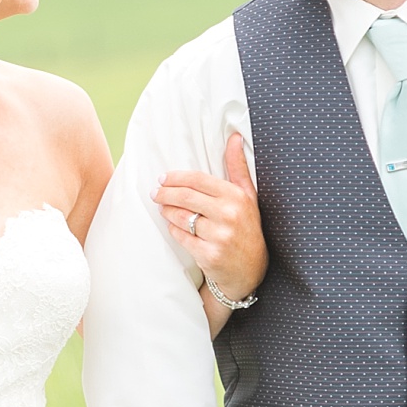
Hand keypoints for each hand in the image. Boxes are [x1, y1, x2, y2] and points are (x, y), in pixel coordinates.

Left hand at [156, 135, 266, 306]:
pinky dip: (173, 229)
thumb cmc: (247, 227)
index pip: (198, 180)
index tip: (163, 178)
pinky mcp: (209, 255)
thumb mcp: (248, 196)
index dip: (176, 178)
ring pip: (181, 217)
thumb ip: (238, 166)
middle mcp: (229, 215)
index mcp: (237, 197)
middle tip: (155, 193)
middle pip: (186, 197)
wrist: (251, 269)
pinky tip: (172, 225)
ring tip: (162, 207)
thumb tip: (234, 137)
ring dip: (167, 211)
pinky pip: (181, 236)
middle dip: (165, 193)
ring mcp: (219, 237)